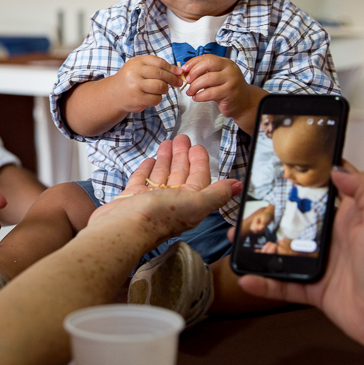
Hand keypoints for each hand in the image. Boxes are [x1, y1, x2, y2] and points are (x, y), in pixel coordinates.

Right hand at [88, 135, 240, 243]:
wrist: (124, 227)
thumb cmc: (160, 215)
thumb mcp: (195, 203)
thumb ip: (217, 194)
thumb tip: (240, 186)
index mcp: (189, 203)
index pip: (198, 177)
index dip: (199, 162)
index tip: (197, 146)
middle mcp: (172, 201)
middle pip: (180, 173)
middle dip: (182, 156)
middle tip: (181, 137)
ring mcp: (151, 199)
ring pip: (162, 174)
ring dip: (166, 159)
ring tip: (167, 142)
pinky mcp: (133, 197)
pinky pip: (143, 179)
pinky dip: (147, 169)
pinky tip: (150, 159)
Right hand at [111, 55, 182, 112]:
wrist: (114, 94)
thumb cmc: (131, 79)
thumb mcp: (139, 67)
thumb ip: (156, 67)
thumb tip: (178, 71)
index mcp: (136, 62)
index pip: (158, 62)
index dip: (171, 67)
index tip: (179, 72)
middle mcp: (135, 73)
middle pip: (160, 74)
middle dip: (172, 79)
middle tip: (178, 82)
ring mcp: (135, 86)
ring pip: (160, 87)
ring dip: (164, 89)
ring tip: (161, 89)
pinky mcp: (137, 99)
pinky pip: (156, 99)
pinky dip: (157, 99)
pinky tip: (152, 97)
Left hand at [180, 55, 267, 129]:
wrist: (244, 102)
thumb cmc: (226, 88)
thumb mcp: (217, 77)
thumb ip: (205, 73)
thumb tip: (185, 72)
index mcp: (225, 62)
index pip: (207, 57)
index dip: (193, 62)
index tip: (184, 69)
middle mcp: (229, 69)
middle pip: (208, 64)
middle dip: (194, 72)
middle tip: (187, 81)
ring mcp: (231, 80)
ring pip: (207, 79)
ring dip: (194, 86)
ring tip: (190, 92)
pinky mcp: (229, 93)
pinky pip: (210, 93)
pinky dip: (200, 96)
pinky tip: (196, 98)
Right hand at [235, 162, 363, 352]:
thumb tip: (337, 168)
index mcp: (351, 214)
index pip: (325, 187)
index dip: (305, 174)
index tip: (279, 164)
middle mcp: (334, 235)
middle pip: (296, 216)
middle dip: (271, 208)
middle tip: (245, 201)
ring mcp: (322, 262)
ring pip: (283, 248)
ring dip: (259, 243)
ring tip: (236, 236)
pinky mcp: (315, 287)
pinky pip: (284, 283)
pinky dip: (264, 283)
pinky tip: (246, 278)